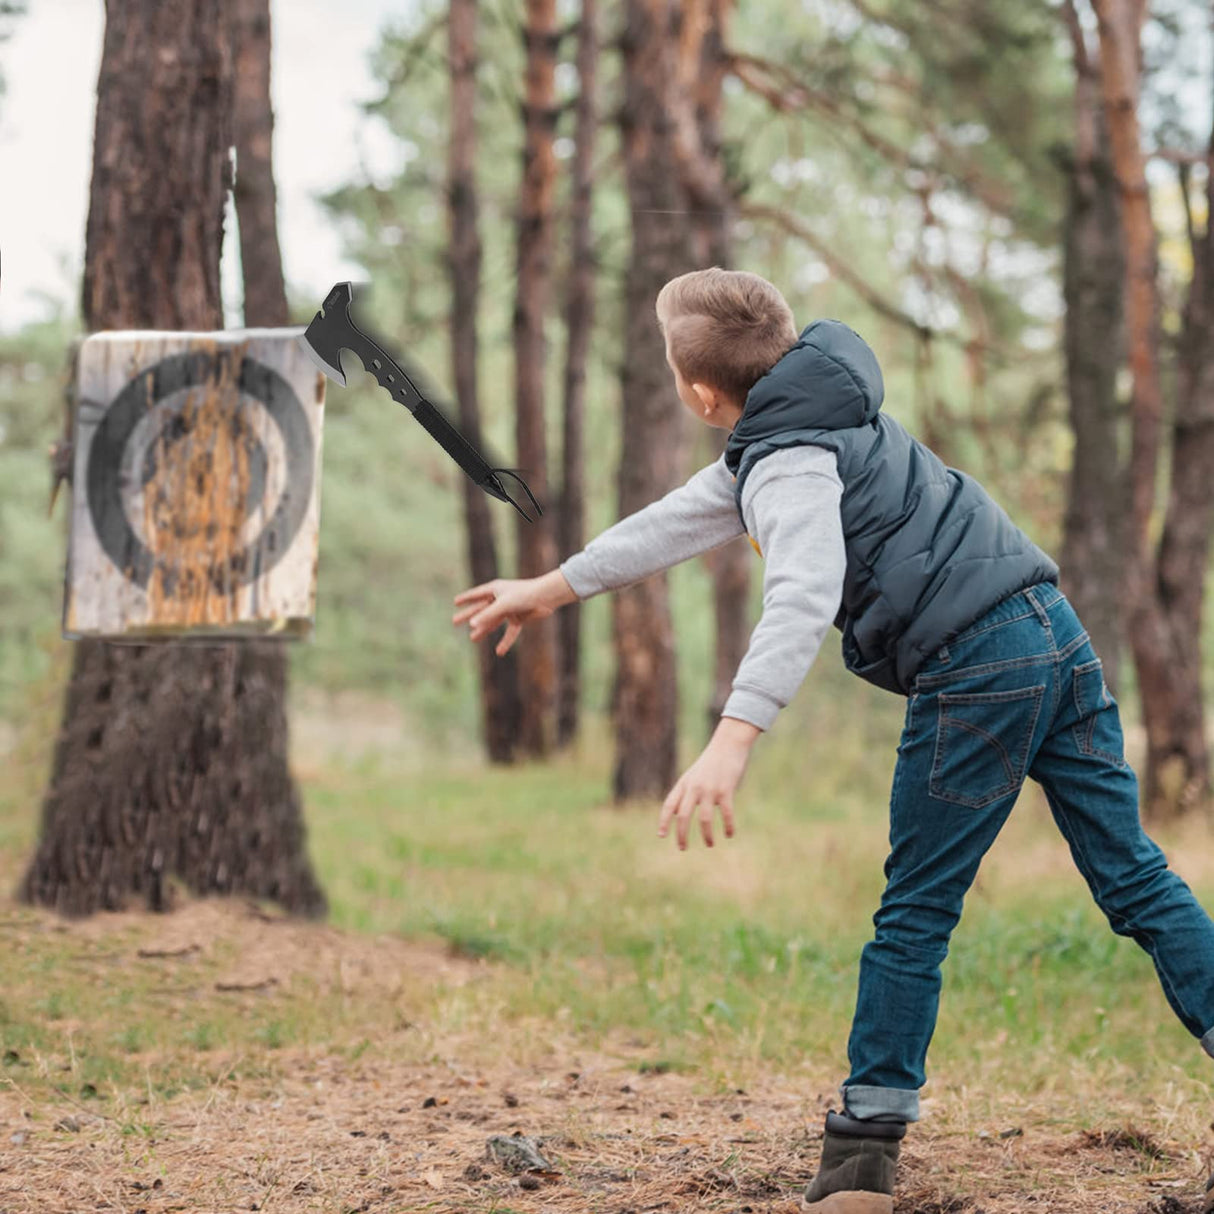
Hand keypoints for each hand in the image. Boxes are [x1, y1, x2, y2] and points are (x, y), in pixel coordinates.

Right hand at [452, 572, 573, 655]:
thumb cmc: (524, 595)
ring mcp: (510, 609)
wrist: (547, 597)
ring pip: (494, 621)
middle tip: (454, 622)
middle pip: (481, 609)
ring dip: (484, 630)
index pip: (476, 594)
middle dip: (469, 616)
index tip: (455, 602)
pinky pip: (510, 632)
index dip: (466, 598)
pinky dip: (505, 641)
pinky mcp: (519, 618)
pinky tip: (499, 652)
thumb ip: (487, 615)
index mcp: (495, 589)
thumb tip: (471, 625)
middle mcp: (501, 598)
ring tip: (472, 639)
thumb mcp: (503, 605)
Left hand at [657, 718, 759, 848]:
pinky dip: (728, 827)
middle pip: (682, 816)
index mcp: (684, 783)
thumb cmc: (712, 761)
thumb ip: (688, 791)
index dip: (664, 821)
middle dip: (681, 835)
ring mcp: (710, 789)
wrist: (729, 743)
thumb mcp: (695, 774)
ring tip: (709, 844)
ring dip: (706, 835)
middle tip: (682, 848)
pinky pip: (726, 814)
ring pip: (704, 819)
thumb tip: (681, 813)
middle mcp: (694, 787)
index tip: (661, 835)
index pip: (669, 805)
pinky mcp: (726, 790)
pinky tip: (730, 834)